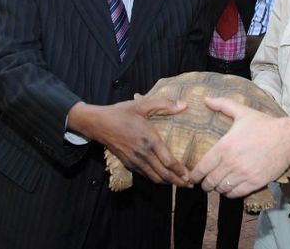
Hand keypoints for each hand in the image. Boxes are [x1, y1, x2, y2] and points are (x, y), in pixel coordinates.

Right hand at [70, 98, 190, 186]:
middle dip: (178, 181)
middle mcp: (143, 154)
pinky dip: (156, 179)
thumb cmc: (121, 113)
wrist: (99, 124)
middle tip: (191, 184)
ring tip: (180, 184)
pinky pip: (145, 175)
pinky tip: (163, 178)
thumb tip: (184, 105)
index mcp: (149, 140)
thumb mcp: (142, 105)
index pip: (168, 161)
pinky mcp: (128, 163)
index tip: (191, 175)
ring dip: (168, 183)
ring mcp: (135, 161)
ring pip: (154, 177)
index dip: (180, 170)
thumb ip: (164, 104)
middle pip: (164, 174)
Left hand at [188, 97, 289, 197]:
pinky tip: (229, 188)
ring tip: (216, 185)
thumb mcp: (243, 112)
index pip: (203, 167)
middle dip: (204, 183)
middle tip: (204, 182)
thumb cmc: (264, 125)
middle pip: (210, 181)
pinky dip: (230, 193)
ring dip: (217, 188)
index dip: (194, 175)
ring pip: (221, 189)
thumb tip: (206, 99)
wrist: (288, 139)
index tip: (191, 177)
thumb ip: (223, 105)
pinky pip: (236, 194)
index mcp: (225, 146)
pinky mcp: (254, 182)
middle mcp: (232, 163)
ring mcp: (243, 174)